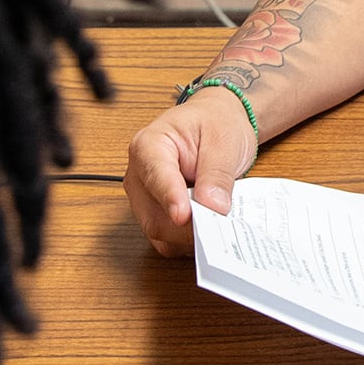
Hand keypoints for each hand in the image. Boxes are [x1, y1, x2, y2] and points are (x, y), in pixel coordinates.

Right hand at [122, 89, 257, 256]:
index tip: (184, 216)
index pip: (155, 177)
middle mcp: (139, 176)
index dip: (170, 199)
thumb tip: (213, 206)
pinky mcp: (156, 215)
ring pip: (160, 233)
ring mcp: (145, 199)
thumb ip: (217, 172)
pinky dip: (191, 241)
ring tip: (220, 226)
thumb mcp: (224, 139)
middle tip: (220, 227)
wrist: (216, 123)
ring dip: (191, 237)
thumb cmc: (215, 123)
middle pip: (153, 216)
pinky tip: (212, 229)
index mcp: (148, 145)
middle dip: (188, 227)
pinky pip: (169, 240)